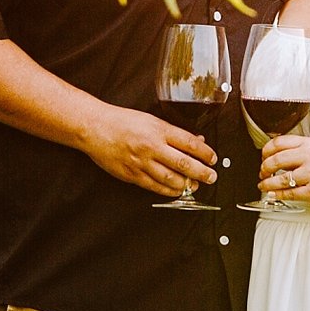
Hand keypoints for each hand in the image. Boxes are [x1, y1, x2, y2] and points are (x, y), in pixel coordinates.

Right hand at [82, 102, 217, 197]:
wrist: (95, 128)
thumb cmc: (123, 121)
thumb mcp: (151, 120)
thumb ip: (173, 133)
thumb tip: (196, 142)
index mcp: (159, 130)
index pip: (190, 144)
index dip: (206, 153)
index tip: (213, 159)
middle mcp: (152, 146)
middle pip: (184, 163)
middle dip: (202, 172)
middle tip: (212, 177)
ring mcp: (142, 162)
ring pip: (171, 179)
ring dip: (187, 184)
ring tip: (196, 185)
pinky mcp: (132, 175)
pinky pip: (155, 186)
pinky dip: (169, 191)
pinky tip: (177, 190)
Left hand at [259, 135, 309, 210]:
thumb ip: (301, 150)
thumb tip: (276, 155)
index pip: (278, 143)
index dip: (266, 151)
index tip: (263, 157)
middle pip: (275, 160)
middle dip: (264, 168)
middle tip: (262, 172)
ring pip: (279, 179)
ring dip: (266, 183)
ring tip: (263, 185)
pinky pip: (288, 194)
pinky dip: (277, 195)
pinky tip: (273, 194)